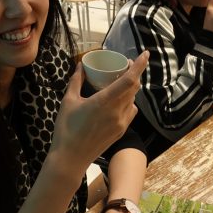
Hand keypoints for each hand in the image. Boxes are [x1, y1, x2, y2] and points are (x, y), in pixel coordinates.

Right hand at [49, 51, 149, 173]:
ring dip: (131, 87)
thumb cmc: (67, 128)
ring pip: (132, 99)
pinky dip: (128, 101)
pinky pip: (130, 111)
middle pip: (134, 87)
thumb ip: (76, 81)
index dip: (139, 66)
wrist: (71, 158)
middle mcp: (117, 111)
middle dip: (134, 73)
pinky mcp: (121, 131)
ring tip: (121, 80)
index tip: (145, 54)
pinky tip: (119, 100)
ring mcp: (121, 122)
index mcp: (105, 101)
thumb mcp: (68, 101)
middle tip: (126, 63)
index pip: (129, 80)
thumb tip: (81, 65)